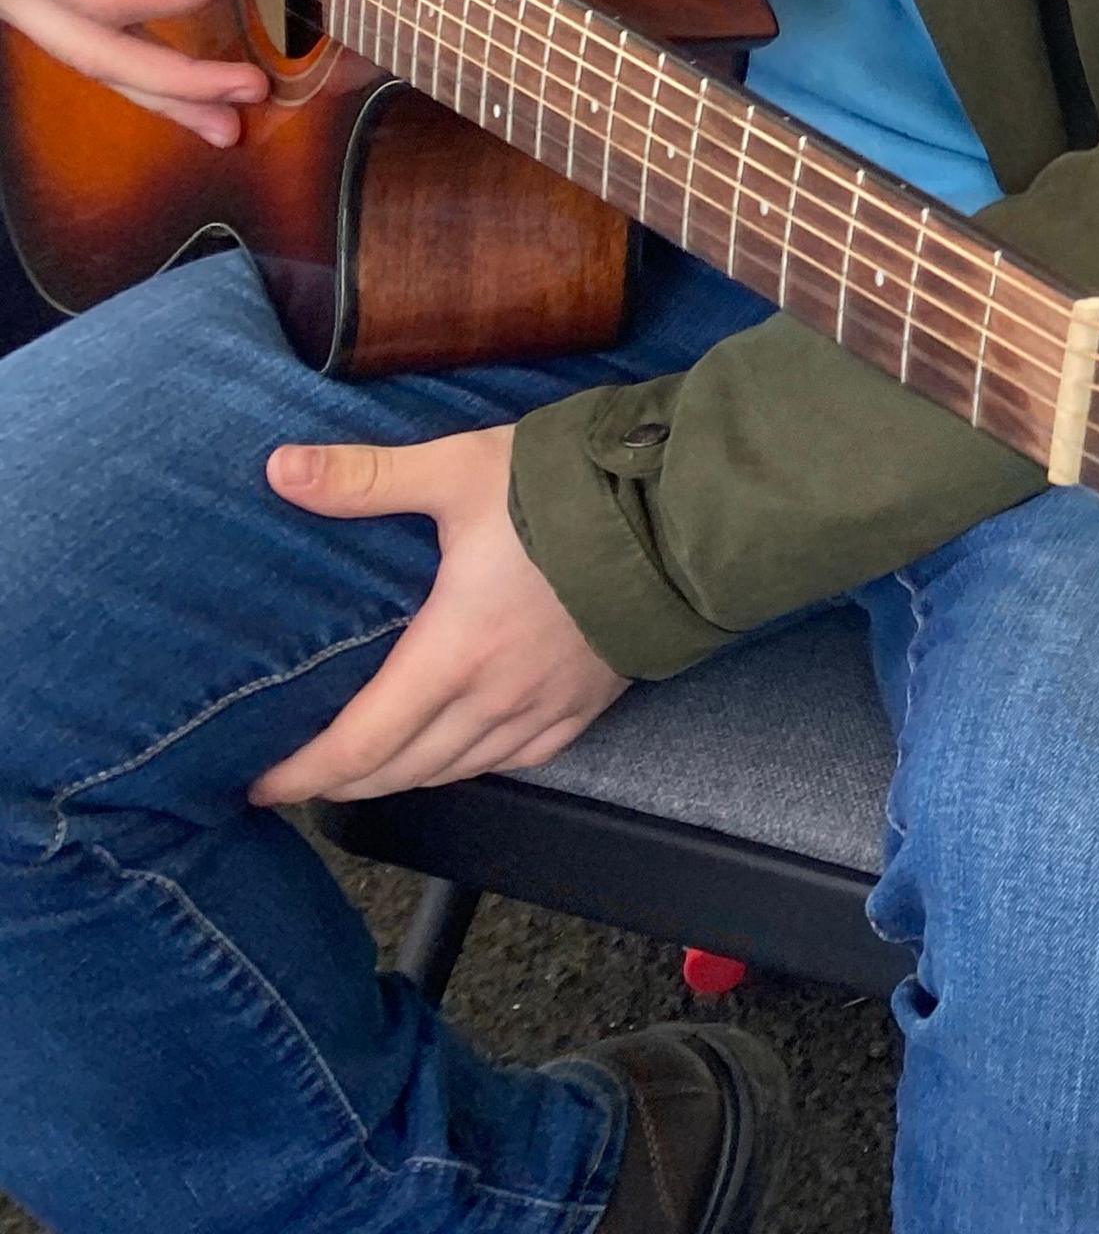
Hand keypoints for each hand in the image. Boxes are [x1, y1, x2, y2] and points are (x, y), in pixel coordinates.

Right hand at [0, 0, 268, 145]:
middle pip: (94, 51)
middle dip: (175, 81)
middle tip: (251, 90)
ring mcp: (25, 2)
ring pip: (93, 64)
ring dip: (164, 98)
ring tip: (229, 128)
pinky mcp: (45, 7)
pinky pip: (94, 51)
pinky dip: (145, 80)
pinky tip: (193, 104)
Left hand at [248, 427, 628, 804]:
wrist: (680, 515)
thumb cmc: (568, 495)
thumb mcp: (459, 471)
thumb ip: (367, 478)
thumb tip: (278, 469)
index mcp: (453, 653)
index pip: (360, 744)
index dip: (305, 774)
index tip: (262, 785)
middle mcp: (495, 697)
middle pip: (402, 770)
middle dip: (343, 782)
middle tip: (303, 778)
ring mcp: (546, 706)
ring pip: (458, 770)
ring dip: (404, 778)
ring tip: (368, 770)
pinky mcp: (588, 703)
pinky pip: (518, 760)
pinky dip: (473, 766)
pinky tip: (461, 755)